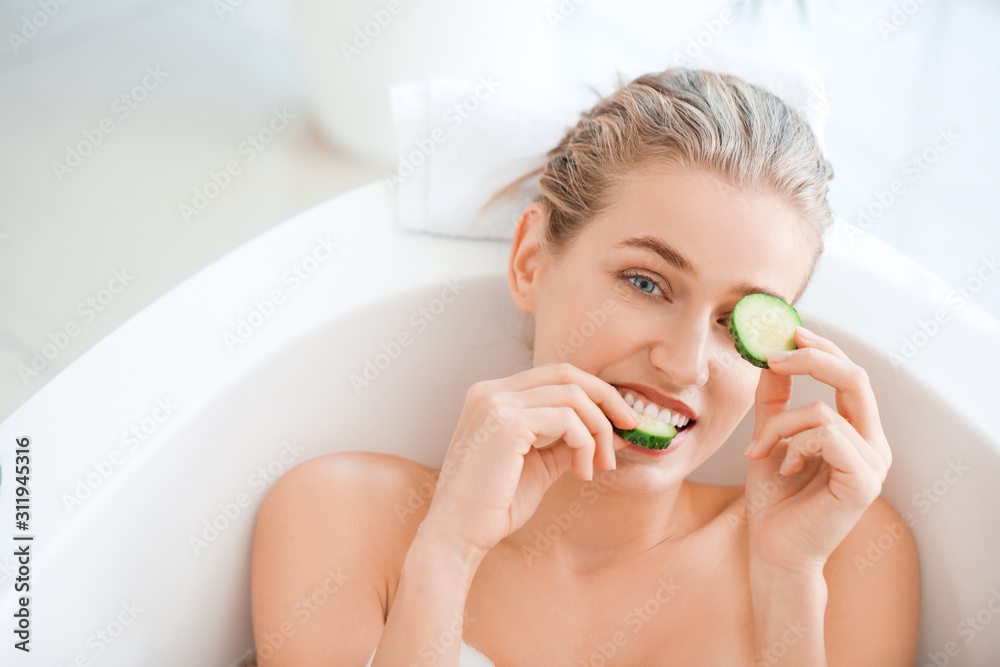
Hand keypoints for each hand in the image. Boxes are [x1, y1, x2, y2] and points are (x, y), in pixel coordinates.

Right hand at [420, 362, 639, 559]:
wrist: (457, 535)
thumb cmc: (493, 505)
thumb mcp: (539, 466)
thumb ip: (570, 442)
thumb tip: (616, 431)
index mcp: (493, 396)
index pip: (555, 376)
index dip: (594, 392)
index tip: (621, 420)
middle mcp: (491, 391)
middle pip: (567, 373)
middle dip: (607, 398)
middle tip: (632, 427)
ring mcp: (495, 403)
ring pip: (572, 395)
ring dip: (599, 429)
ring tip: (601, 465)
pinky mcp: (506, 424)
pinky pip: (567, 419)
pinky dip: (586, 443)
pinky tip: (582, 471)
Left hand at [742, 326, 891, 572]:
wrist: (773, 547)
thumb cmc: (774, 497)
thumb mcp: (771, 436)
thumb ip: (776, 399)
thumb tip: (770, 357)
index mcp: (858, 432)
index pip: (850, 375)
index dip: (822, 349)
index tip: (788, 333)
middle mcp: (873, 445)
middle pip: (855, 378)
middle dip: (811, 359)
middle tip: (773, 356)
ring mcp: (874, 464)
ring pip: (824, 412)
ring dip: (780, 427)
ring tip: (762, 452)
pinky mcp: (864, 482)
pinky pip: (827, 437)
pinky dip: (794, 446)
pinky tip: (783, 469)